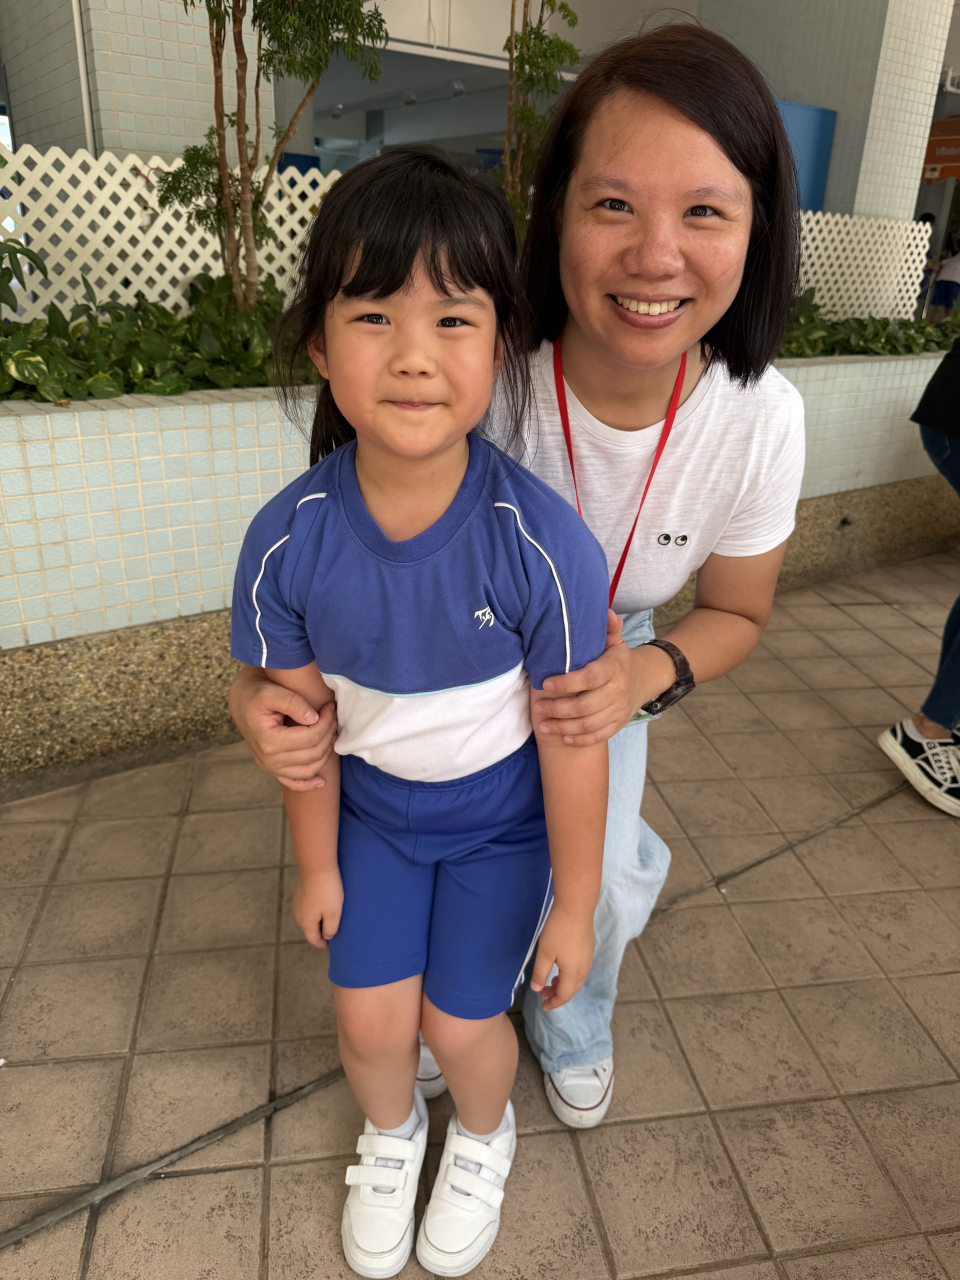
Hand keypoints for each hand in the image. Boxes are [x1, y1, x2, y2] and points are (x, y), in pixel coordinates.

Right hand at [229, 667, 337, 790]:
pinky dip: (309, 784)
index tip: (330, 707)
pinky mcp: (273, 771)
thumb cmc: (257, 695)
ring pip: (310, 769)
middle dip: (329, 733)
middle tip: (333, 716)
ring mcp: (271, 768)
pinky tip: (322, 781)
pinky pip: (294, 783)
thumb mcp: (272, 692)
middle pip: (313, 753)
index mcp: (269, 741)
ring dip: (326, 752)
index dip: (326, 722)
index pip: (311, 736)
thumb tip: (314, 719)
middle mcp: (269, 760)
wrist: (243, 704)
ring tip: (331, 732)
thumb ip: (293, 703)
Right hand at [293, 868, 343, 948]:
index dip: (325, 946)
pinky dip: (318, 911)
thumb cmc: (328, 890)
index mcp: (306, 923)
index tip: (336, 948)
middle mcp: (298, 915)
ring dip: (321, 921)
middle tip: (338, 933)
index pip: (315, 941)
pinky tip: (327, 905)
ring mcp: (298, 904)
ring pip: (311, 918)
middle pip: (312, 930)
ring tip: (335, 918)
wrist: (317, 865)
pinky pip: (310, 908)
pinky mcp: (302, 894)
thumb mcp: (333, 913)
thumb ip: (330, 930)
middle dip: (323, 933)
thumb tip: (326, 936)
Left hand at [530, 906, 594, 1010]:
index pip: (564, 995)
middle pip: (572, 989)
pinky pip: (580, 970)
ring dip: (564, 984)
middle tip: (543, 994)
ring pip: (577, 979)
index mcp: (573, 973)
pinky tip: (561, 967)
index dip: (553, 1003)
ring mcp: (588, 958)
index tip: (543, 1006)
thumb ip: (540, 973)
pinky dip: (570, 975)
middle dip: (558, 994)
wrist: (576, 907)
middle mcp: (584, 969)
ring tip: (551, 981)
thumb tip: (537, 989)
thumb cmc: (558, 931)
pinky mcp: (588, 949)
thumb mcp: (544, 953)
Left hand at [532, 611, 674, 745]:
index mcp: (613, 669)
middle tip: (537, 707)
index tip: (545, 683)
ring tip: (543, 725)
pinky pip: (598, 736)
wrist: (643, 680)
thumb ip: (608, 628)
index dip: (566, 683)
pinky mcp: (617, 724)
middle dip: (558, 708)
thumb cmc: (617, 659)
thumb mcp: (614, 641)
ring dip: (563, 727)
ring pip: (588, 724)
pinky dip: (580, 739)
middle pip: (585, 705)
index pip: (588, 678)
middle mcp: (617, 691)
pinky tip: (563, 738)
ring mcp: (618, 710)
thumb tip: (604, 611)